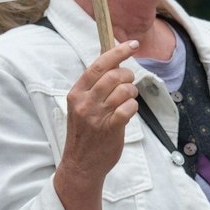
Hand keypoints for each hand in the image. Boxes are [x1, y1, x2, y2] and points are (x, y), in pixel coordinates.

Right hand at [57, 41, 140, 188]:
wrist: (81, 165)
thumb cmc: (84, 133)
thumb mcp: (81, 107)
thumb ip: (95, 88)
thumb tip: (115, 63)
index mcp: (76, 93)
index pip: (98, 65)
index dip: (117, 52)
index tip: (132, 45)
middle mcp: (84, 102)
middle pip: (114, 75)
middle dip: (128, 75)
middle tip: (130, 82)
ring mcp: (96, 116)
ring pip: (124, 90)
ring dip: (132, 92)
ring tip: (129, 99)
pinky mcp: (110, 129)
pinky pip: (129, 108)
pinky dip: (133, 107)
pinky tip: (128, 112)